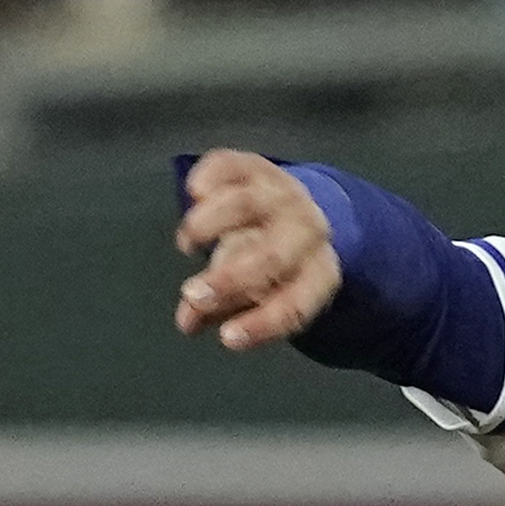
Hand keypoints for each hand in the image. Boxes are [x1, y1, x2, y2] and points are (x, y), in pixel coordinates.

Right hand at [173, 151, 342, 350]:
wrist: (303, 207)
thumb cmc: (275, 263)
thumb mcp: (261, 292)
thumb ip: (224, 308)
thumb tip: (186, 321)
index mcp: (318, 272)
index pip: (295, 304)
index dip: (262, 324)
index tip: (226, 339)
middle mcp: (307, 231)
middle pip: (273, 256)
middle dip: (230, 278)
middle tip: (192, 295)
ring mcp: (281, 193)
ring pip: (248, 205)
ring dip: (211, 224)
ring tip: (187, 244)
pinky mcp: (255, 166)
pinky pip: (232, 166)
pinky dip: (211, 177)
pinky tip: (194, 193)